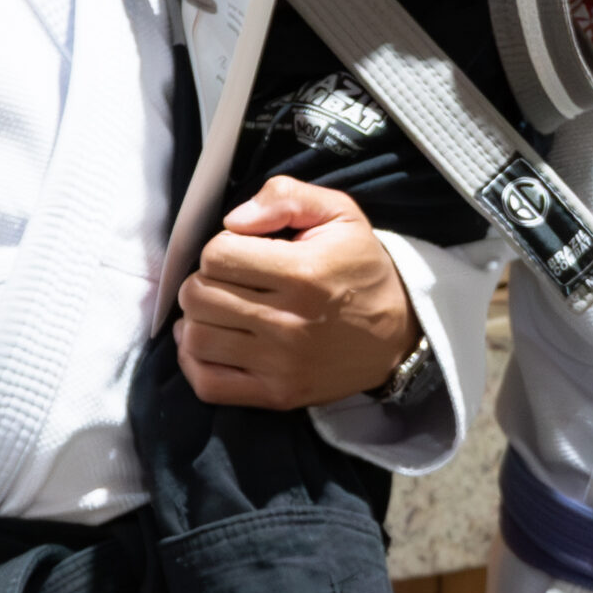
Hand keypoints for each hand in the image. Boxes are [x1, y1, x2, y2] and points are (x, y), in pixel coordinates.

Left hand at [176, 177, 419, 410]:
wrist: (398, 332)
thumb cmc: (361, 268)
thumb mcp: (339, 214)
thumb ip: (286, 197)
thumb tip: (235, 219)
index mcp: (303, 273)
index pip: (217, 256)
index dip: (222, 246)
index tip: (243, 252)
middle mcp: (289, 323)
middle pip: (199, 297)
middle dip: (204, 280)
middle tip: (228, 280)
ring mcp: (281, 365)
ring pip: (196, 338)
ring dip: (198, 319)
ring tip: (220, 309)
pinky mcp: (277, 395)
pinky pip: (209, 385)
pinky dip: (195, 362)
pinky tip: (210, 341)